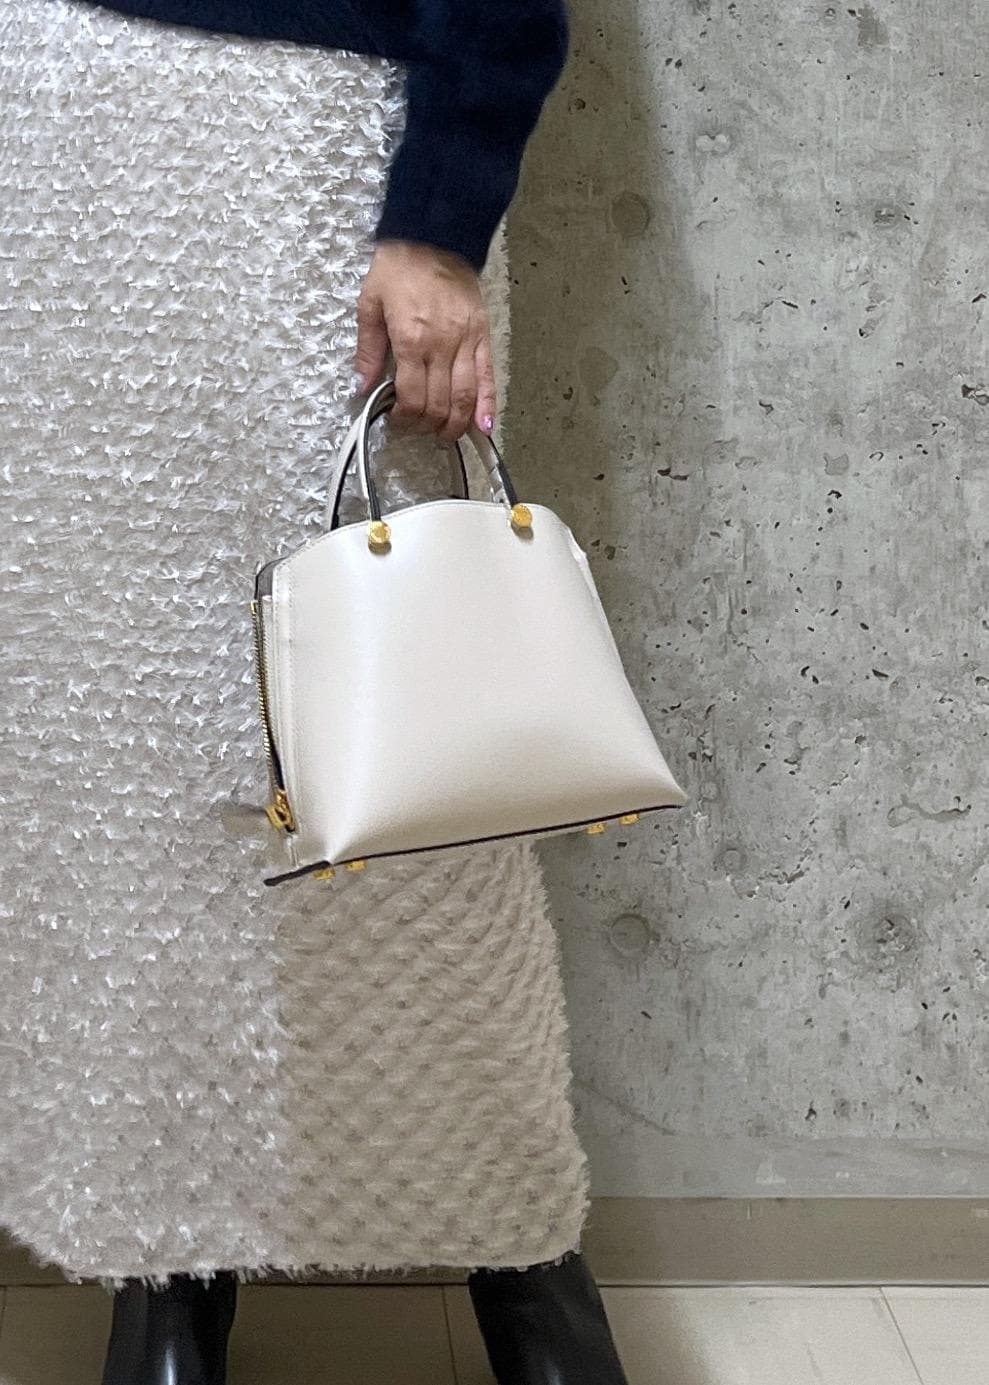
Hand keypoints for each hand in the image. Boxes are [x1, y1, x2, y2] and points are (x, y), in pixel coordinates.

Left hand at [353, 240, 496, 445]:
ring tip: (445, 435)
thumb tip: (362, 388)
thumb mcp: (370, 304)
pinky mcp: (482, 336)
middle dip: (427, 425)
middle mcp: (441, 346)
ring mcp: (466, 343)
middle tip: (418, 429)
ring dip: (455, 424)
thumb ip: (367, 350)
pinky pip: (488, 377)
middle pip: (439, 404)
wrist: (434, 234)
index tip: (397, 419)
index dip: (405, 418)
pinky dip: (487, 405)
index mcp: (411, 340)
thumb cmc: (399, 267)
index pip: (412, 397)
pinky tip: (484, 427)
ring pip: (464, 398)